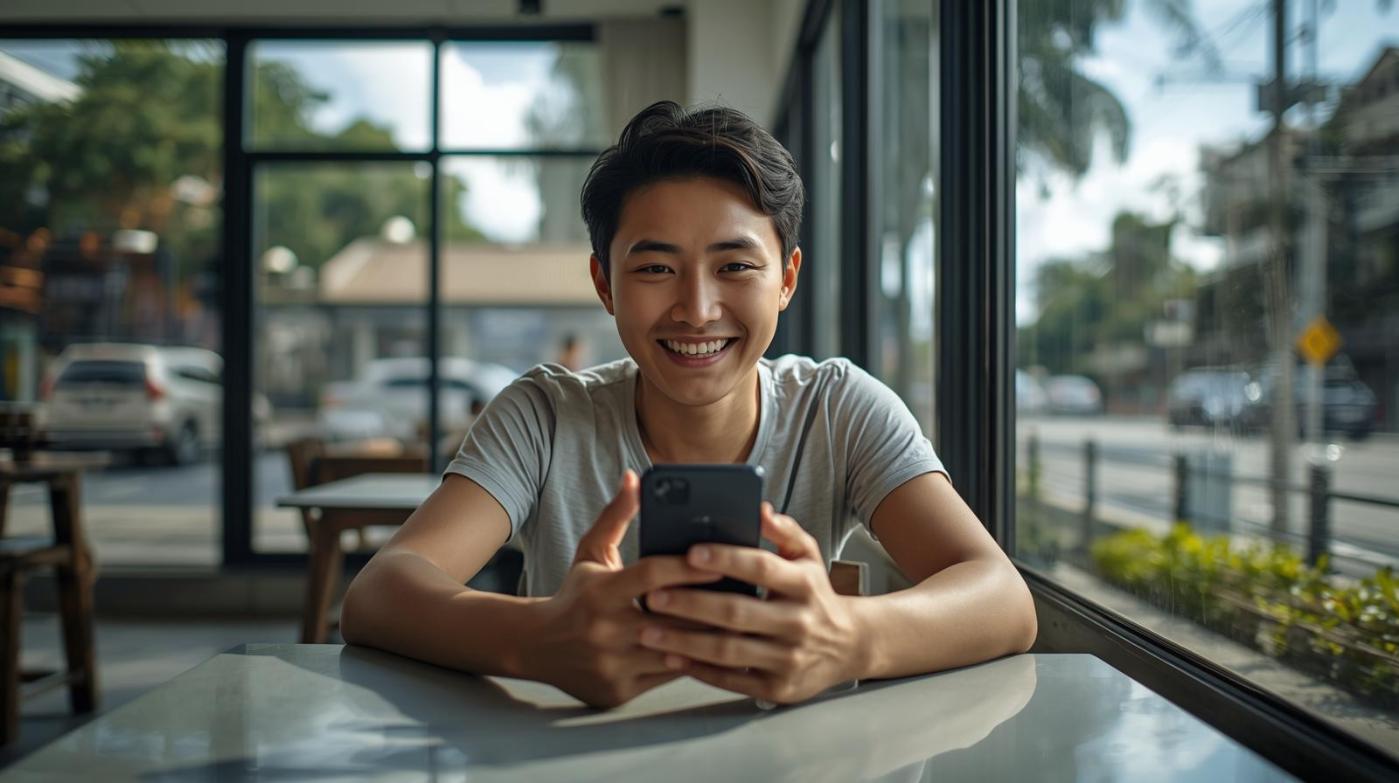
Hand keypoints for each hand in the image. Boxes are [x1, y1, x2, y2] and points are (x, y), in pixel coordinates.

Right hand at [523, 470, 721, 707]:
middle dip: (710, 607)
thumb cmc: (575, 595)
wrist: (535, 647)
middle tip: (747, 596)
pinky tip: (716, 652)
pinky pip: (667, 678)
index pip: (653, 574)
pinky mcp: (619, 691)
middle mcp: (605, 630)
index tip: (724, 558)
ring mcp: (612, 664)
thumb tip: (635, 478)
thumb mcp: (590, 552)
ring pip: (675, 652)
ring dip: (708, 639)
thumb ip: (616, 517)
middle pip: (672, 617)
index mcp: (601, 592)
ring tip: (740, 625)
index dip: (689, 566)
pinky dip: (691, 663)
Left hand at [638, 503, 864, 704]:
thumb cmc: (815, 593)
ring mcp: (788, 659)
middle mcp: (798, 622)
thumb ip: (784, 530)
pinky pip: (732, 680)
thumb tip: (759, 508)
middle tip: (652, 596)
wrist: (849, 645)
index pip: (761, 568)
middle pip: (737, 613)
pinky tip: (670, 657)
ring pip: (728, 651)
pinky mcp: (778, 688)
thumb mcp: (808, 556)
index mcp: (804, 584)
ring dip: (685, 641)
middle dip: (691, 604)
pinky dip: (699, 670)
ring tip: (648, 631)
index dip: (726, 559)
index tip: (689, 552)